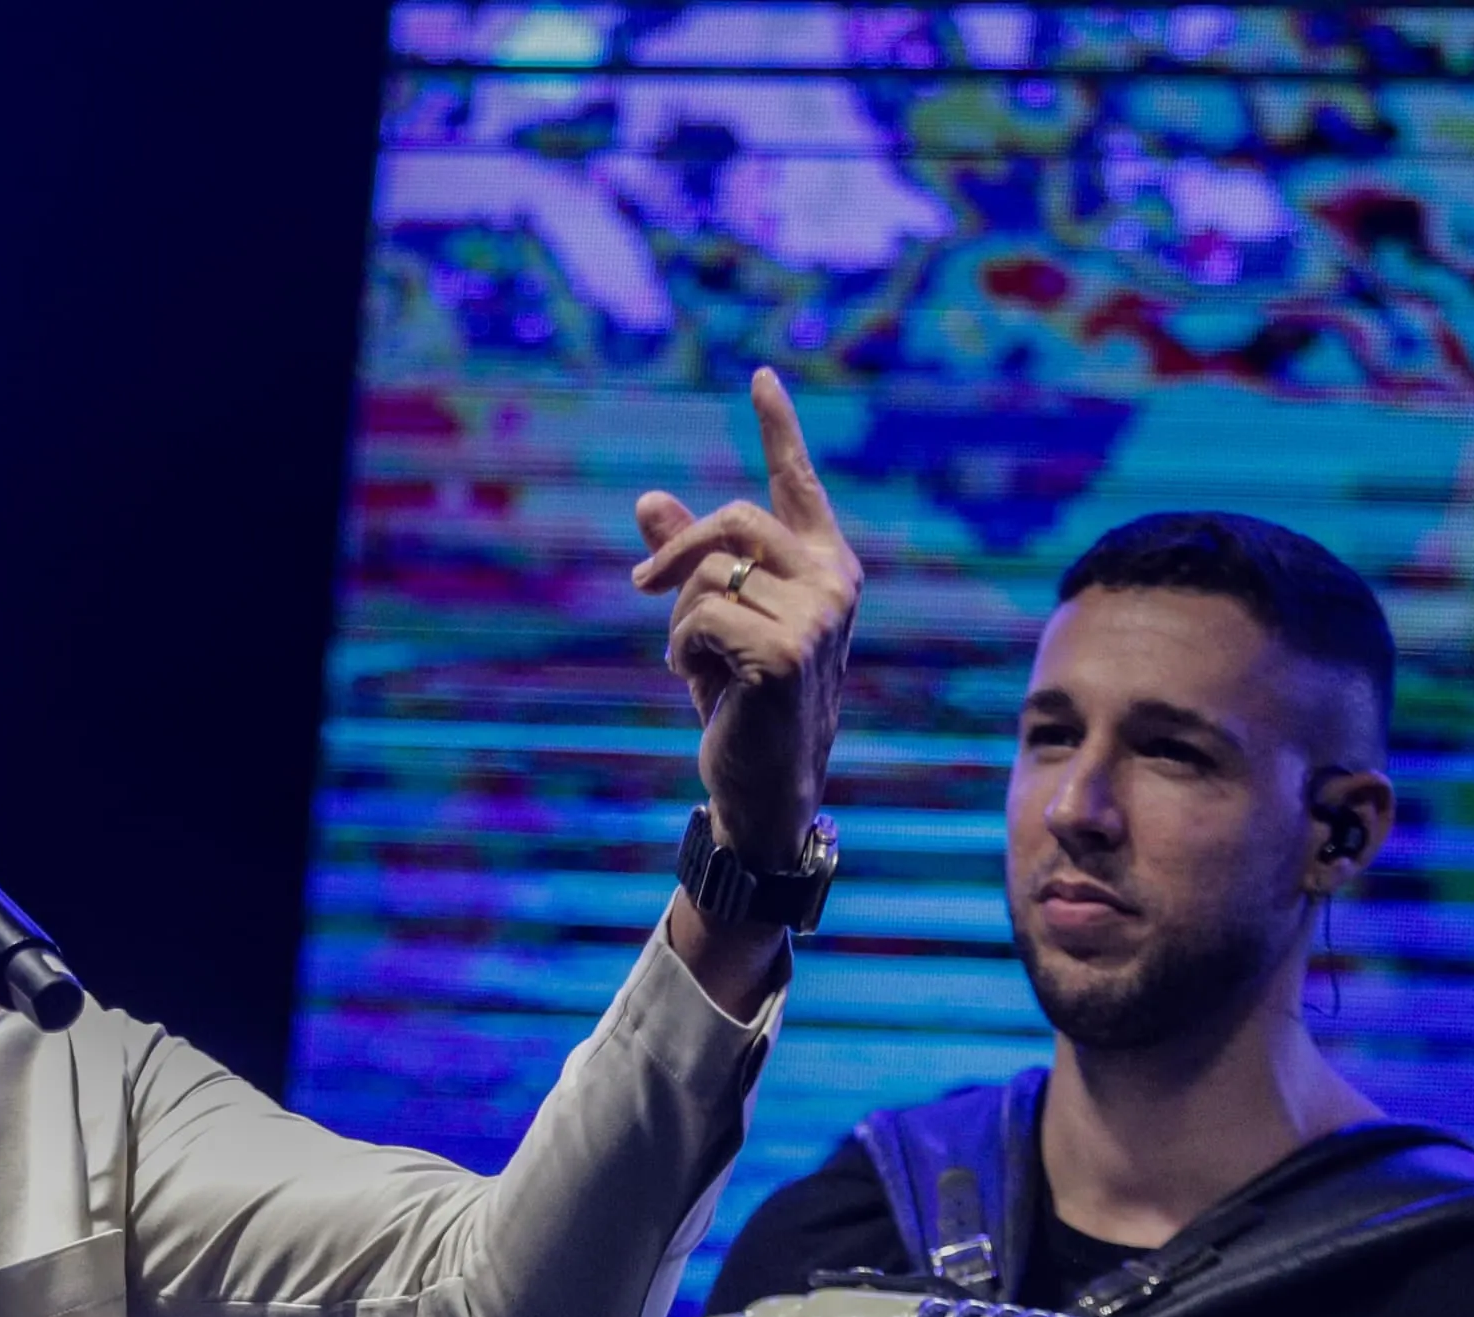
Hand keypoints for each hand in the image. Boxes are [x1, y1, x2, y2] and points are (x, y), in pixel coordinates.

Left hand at [630, 369, 860, 874]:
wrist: (766, 785)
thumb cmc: (745, 704)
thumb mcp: (715, 623)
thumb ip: (690, 563)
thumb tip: (646, 500)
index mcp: (826, 566)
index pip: (797, 484)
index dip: (779, 427)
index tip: (760, 375)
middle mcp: (833, 582)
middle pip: (733, 522)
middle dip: (678, 555)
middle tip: (640, 588)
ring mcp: (817, 617)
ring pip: (707, 578)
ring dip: (682, 625)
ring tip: (706, 670)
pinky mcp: (785, 652)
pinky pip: (697, 621)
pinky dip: (684, 655)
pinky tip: (710, 691)